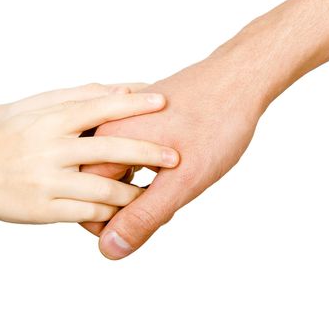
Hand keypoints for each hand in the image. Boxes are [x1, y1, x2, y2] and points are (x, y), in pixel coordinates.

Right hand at [0, 92, 179, 223]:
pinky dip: (111, 212)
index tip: (164, 102)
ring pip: (104, 188)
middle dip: (147, 152)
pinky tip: (125, 209)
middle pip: (109, 149)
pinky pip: (88, 214)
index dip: (134, 105)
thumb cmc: (9, 140)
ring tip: (155, 190)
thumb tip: (122, 90)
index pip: (98, 108)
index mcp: (49, 121)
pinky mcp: (45, 210)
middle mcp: (50, 149)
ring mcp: (47, 181)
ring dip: (134, 191)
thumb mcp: (36, 112)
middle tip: (175, 157)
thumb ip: (77, 101)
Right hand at [82, 51, 267, 258]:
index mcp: (108, 142)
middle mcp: (109, 129)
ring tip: (176, 184)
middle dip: (131, 207)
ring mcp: (123, 123)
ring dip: (141, 190)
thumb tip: (109, 250)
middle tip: (169, 201)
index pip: (89, 202)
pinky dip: (148, 172)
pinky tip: (176, 168)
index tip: (149, 222)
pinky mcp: (139, 122)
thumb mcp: (183, 181)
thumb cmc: (216, 124)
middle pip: (101, 188)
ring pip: (117, 174)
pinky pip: (130, 157)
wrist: (239, 78)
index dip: (115, 224)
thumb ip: (143, 217)